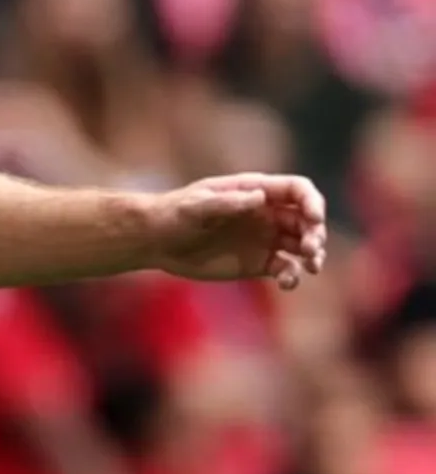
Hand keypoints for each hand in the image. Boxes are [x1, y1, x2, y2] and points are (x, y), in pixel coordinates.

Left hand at [146, 173, 328, 287]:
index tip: (314, 218)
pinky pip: (286, 269)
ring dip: (314, 255)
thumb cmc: (174, 215)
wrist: (157, 241)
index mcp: (256, 191)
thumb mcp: (196, 206)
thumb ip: (228, 202)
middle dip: (316, 232)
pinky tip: (288, 283)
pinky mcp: (259, 263)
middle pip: (307, 219)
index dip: (312, 202)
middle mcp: (268, 213)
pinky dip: (293, 276)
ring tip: (311, 266)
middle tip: (310, 249)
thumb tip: (260, 198)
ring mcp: (266, 238)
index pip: (298, 190)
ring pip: (303, 245)